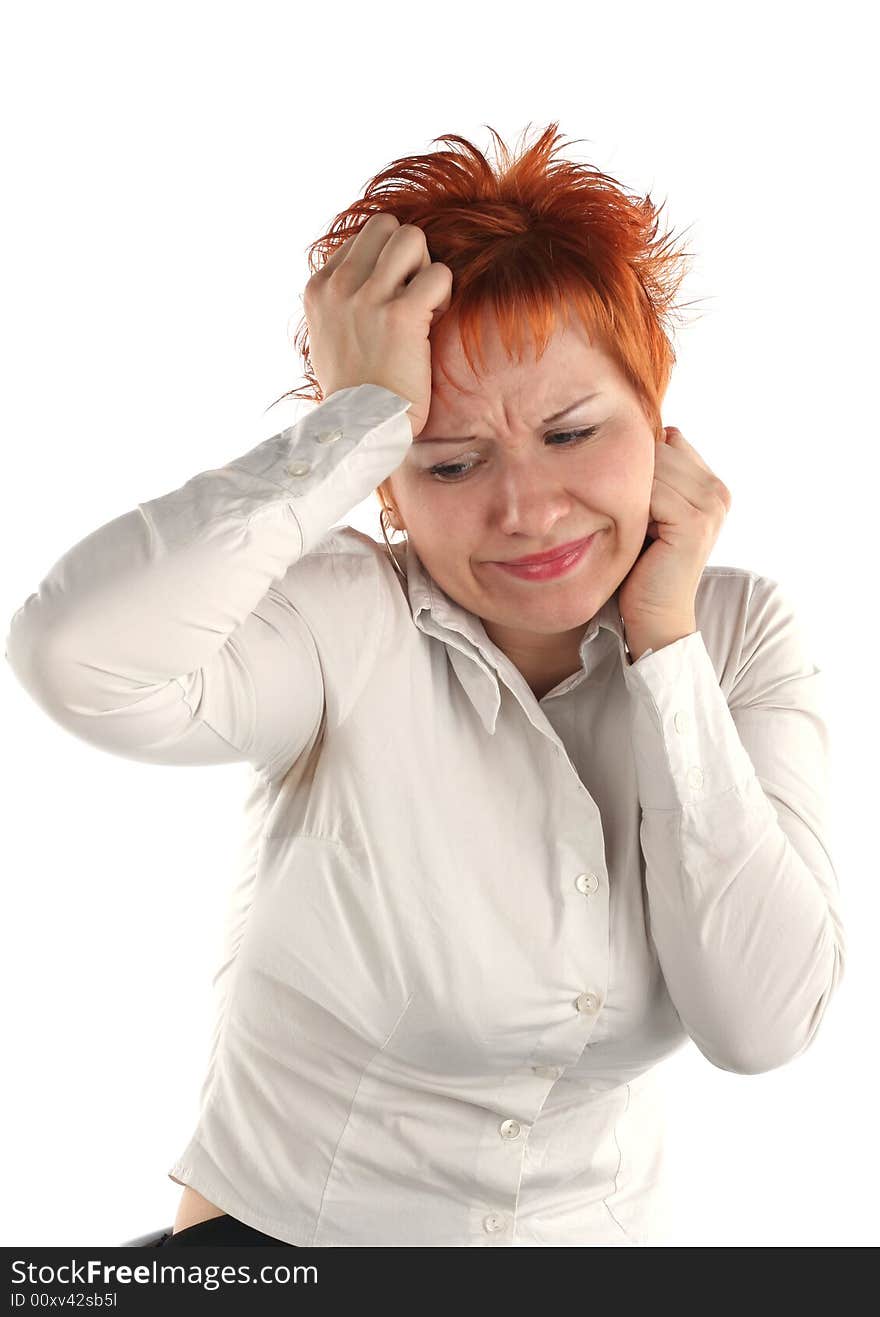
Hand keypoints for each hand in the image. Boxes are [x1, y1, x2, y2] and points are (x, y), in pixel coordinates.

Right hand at [303, 212, 453, 438]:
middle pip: (388, 226)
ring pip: (413, 238)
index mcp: (319, 288)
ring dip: (426, 269)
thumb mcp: (327, 334)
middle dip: (409, 255)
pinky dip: (444, 295)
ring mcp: (368, 297)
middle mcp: (339, 286)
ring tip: (424, 305)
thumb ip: (340, 298)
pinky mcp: (400, 314)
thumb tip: (361, 272)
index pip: (363, 237)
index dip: (386, 262)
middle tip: (412, 294)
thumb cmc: (352, 390)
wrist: (360, 428)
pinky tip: (433, 323)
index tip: (390, 299)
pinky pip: (439, 274)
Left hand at [617, 427, 731, 658]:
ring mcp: (711, 506)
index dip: (640, 466)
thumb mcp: (650, 512)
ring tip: (630, 528)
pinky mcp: (695, 523)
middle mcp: (718, 492)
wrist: (655, 615)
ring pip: (653, 468)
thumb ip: (654, 476)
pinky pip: (650, 492)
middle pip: (659, 450)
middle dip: (633, 477)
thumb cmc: (644, 566)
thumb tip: (649, 432)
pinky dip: (631, 510)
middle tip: (625, 518)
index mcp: (712, 486)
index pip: (669, 441)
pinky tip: (632, 535)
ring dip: (629, 494)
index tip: (628, 500)